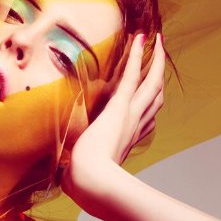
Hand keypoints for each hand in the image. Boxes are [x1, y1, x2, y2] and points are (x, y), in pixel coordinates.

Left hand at [60, 33, 165, 201]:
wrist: (89, 182)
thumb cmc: (82, 182)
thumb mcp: (80, 173)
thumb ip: (73, 170)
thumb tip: (59, 177)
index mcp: (125, 143)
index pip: (145, 122)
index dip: (151, 108)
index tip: (152, 96)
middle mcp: (134, 127)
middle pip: (155, 98)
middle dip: (159, 77)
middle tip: (161, 57)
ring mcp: (130, 116)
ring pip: (152, 83)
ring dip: (156, 60)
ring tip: (157, 41)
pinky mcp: (120, 106)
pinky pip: (134, 75)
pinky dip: (139, 55)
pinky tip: (142, 37)